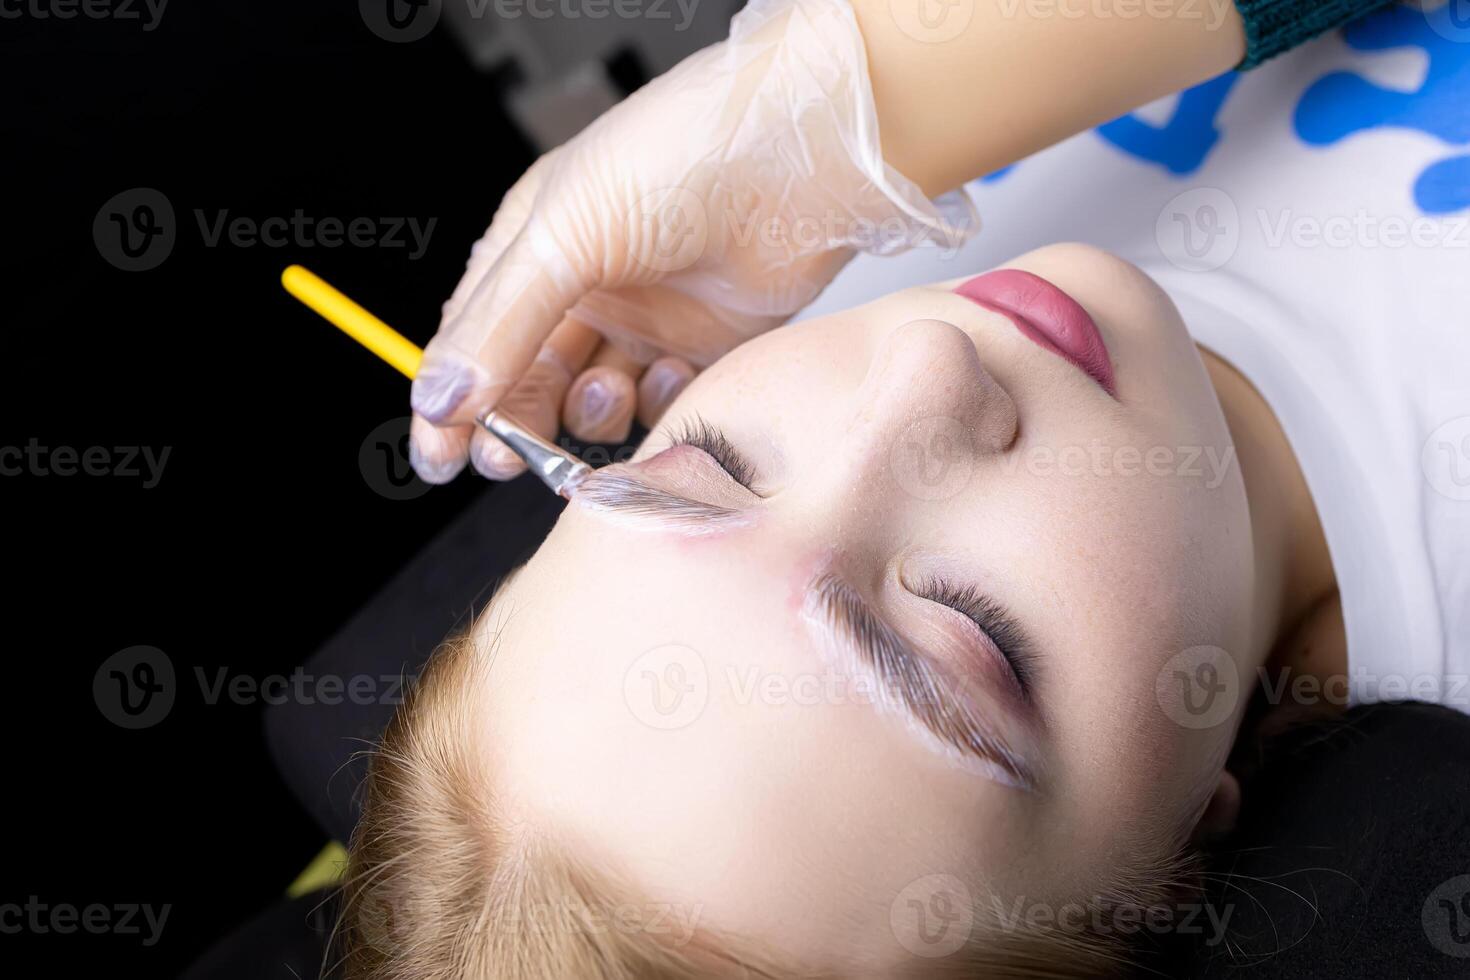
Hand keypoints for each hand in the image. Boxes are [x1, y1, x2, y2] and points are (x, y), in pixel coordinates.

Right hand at [408, 0, 973, 481]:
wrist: (803, 155)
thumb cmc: (682, 158)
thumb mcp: (567, 236)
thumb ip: (501, 326)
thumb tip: (439, 399)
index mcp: (535, 246)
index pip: (472, 340)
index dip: (452, 402)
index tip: (437, 457)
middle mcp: (586, 285)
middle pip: (528, 382)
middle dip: (517, 423)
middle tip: (515, 457)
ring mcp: (645, 317)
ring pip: (593, 401)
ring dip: (591, 414)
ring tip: (610, 392)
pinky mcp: (703, 345)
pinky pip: (661, 401)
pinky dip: (660, 404)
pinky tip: (673, 375)